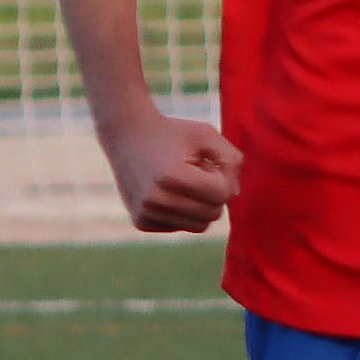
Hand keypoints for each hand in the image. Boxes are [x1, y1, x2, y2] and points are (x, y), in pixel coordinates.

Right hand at [97, 110, 242, 233]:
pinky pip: (180, 226)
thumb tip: (233, 195)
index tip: (205, 162)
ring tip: (184, 181)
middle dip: (213, 193)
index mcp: (173, 176)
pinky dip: (182, 212)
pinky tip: (169, 191)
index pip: (222, 194)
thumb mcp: (206, 134)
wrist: (126, 134)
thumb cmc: (172, 133)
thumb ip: (231, 160)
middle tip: (196, 171)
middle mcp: (156, 199)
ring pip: (199, 226)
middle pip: (212, 214)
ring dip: (200, 205)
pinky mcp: (141, 222)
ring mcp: (146, 213)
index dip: (222, 176)